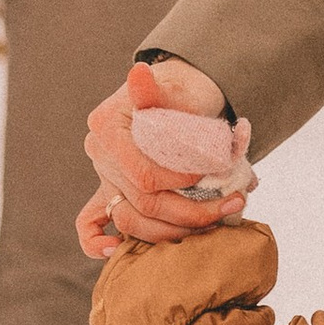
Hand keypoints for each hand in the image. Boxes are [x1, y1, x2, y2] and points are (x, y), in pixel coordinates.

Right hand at [82, 57, 249, 247]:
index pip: (144, 175)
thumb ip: (156, 89)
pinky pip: (90, 223)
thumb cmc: (182, 93)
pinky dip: (97, 242)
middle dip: (191, 211)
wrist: (181, 97)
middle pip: (142, 202)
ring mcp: (103, 176)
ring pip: (130, 221)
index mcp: (106, 127)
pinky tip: (113, 250)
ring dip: (174, 229)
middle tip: (233, 203)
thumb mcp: (176, 87)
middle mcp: (99, 154)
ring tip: (215, 221)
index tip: (210, 175)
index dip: (180, 183)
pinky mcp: (110, 192)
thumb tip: (138, 74)